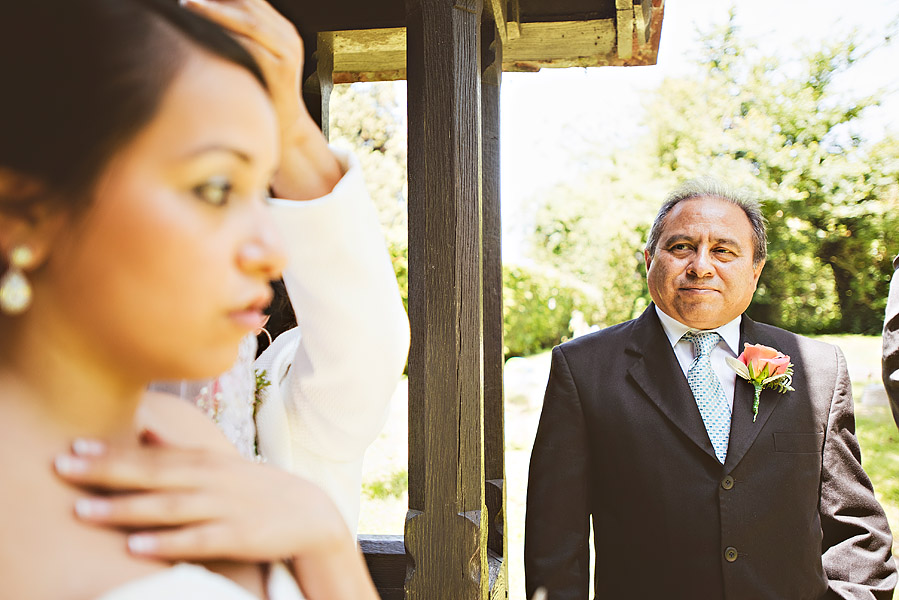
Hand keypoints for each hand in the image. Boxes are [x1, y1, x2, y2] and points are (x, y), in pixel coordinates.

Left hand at [54, 437, 350, 561]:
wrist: (309, 513)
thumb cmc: (254, 488)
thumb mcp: (220, 462)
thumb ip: (181, 447)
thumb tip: (144, 427)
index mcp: (203, 460)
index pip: (149, 453)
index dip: (110, 451)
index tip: (71, 446)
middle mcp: (209, 479)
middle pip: (151, 474)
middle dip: (106, 471)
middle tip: (63, 466)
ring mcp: (222, 508)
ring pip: (167, 507)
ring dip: (125, 508)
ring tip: (84, 511)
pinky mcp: (236, 537)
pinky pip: (196, 541)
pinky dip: (166, 543)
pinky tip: (136, 547)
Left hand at [181, 0, 341, 198]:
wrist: (287, 126)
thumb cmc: (263, 91)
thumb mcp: (257, 58)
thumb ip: (243, 37)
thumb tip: (206, 13)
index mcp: (283, 30)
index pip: (252, 0)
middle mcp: (289, 37)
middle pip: (250, 5)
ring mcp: (288, 52)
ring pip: (249, 21)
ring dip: (215, 11)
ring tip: (187, 4)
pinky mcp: (282, 69)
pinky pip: (250, 45)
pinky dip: (226, 34)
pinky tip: (202, 30)